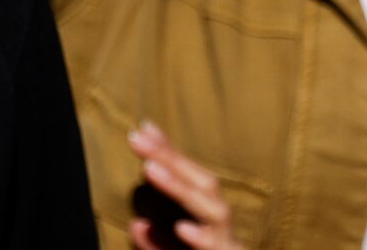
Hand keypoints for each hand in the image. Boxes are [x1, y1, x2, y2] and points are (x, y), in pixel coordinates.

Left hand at [127, 123, 243, 249]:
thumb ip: (157, 243)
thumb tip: (137, 225)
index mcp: (210, 221)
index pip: (191, 178)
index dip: (167, 153)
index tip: (142, 128)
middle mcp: (222, 228)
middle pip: (204, 185)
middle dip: (172, 160)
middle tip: (137, 139)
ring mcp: (229, 244)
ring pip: (216, 212)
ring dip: (182, 189)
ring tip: (151, 169)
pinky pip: (219, 249)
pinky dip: (204, 239)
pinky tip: (182, 227)